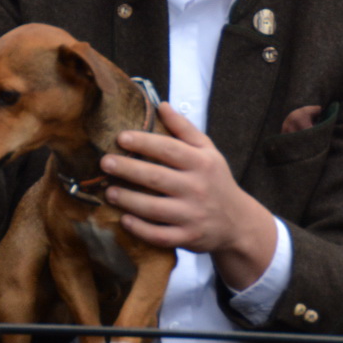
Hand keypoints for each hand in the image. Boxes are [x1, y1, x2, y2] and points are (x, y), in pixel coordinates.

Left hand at [101, 103, 279, 290]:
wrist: (238, 222)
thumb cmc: (215, 180)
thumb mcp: (208, 151)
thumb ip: (184, 129)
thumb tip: (161, 105)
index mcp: (202, 163)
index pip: (169, 149)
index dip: (143, 142)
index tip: (120, 137)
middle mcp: (197, 188)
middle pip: (156, 177)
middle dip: (127, 169)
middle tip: (105, 162)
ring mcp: (192, 215)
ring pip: (154, 208)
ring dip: (128, 200)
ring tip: (108, 191)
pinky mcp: (188, 238)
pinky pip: (160, 235)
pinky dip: (140, 229)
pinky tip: (124, 219)